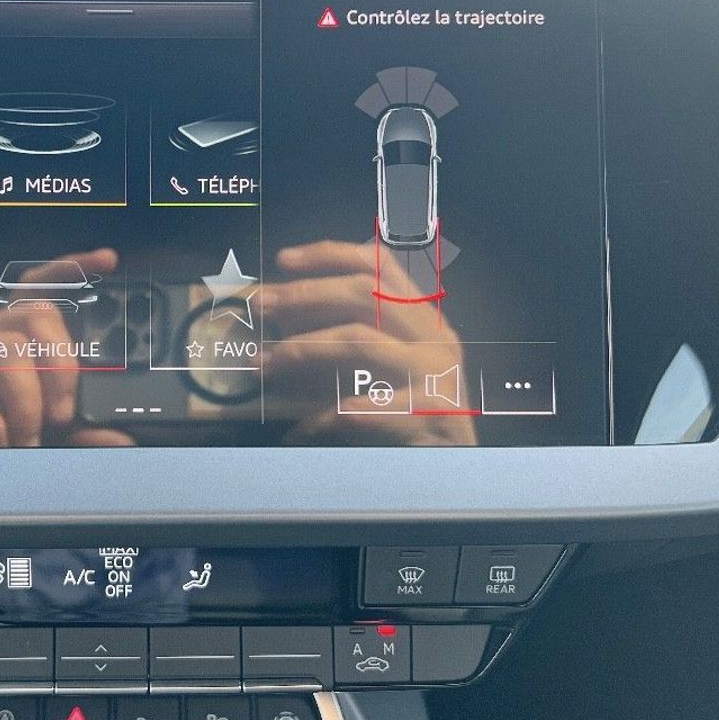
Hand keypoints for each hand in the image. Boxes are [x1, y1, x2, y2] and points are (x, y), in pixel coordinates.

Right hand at [0, 249, 133, 447]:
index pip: (38, 288)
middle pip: (37, 317)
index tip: (108, 260)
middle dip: (62, 367)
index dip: (71, 268)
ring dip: (27, 403)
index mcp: (4, 337)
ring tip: (26, 442)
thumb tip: (120, 437)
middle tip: (60, 419)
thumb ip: (71, 434)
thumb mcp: (27, 435)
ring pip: (7, 350)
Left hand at [259, 239, 476, 444]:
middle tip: (259, 306)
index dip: (329, 255)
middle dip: (303, 294)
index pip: (378, 264)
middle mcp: (432, 335)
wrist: (459, 464)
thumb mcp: (387, 364)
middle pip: (364, 293)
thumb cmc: (413, 410)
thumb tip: (281, 317)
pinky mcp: (429, 412)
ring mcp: (434, 371)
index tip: (283, 260)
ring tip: (263, 364)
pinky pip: (364, 407)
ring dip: (302, 349)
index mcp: (422, 316)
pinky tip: (300, 429)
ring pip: (360, 341)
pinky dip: (325, 416)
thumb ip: (348, 335)